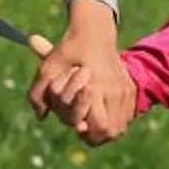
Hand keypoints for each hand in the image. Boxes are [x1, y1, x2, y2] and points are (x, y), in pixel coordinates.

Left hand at [28, 7, 137, 146]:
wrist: (94, 31)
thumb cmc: (67, 50)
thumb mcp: (47, 68)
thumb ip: (38, 95)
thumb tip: (41, 117)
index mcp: (96, 86)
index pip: (100, 127)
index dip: (88, 135)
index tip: (78, 128)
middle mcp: (115, 89)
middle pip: (111, 131)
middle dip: (96, 136)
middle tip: (82, 130)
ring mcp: (125, 89)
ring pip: (120, 126)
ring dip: (104, 130)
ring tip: (90, 122)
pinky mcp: (130, 88)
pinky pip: (126, 116)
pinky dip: (113, 120)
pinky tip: (100, 113)